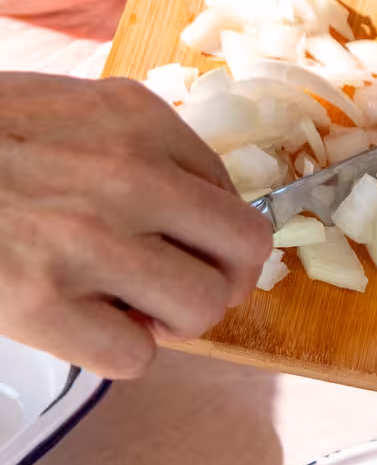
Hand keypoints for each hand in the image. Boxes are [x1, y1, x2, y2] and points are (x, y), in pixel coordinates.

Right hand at [0, 74, 272, 376]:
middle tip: (174, 289)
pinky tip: (78, 324)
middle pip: (243, 254)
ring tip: (121, 305)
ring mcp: (90, 240)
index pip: (232, 194)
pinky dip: (113, 352)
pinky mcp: (45, 303)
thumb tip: (196, 207)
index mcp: (137, 118)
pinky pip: (134, 357)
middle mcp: (130, 175)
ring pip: (200, 309)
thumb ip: (135, 144)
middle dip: (217, 280)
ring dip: (167, 321)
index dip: (208, 233)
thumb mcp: (64, 107)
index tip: (176, 244)